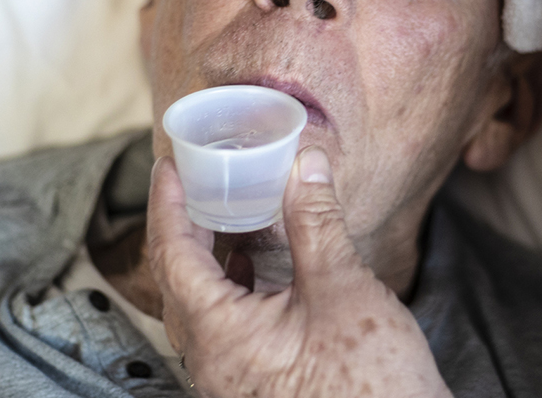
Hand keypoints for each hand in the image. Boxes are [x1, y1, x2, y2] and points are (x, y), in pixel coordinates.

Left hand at [146, 147, 452, 397]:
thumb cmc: (373, 379)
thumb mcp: (342, 287)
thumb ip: (315, 222)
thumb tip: (304, 165)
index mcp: (219, 335)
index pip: (173, 256)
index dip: (168, 205)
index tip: (170, 165)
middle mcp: (212, 362)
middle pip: (178, 280)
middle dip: (184, 226)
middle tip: (195, 179)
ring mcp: (230, 379)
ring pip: (199, 305)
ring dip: (207, 256)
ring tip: (225, 211)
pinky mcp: (253, 384)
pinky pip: (222, 325)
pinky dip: (228, 285)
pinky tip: (253, 266)